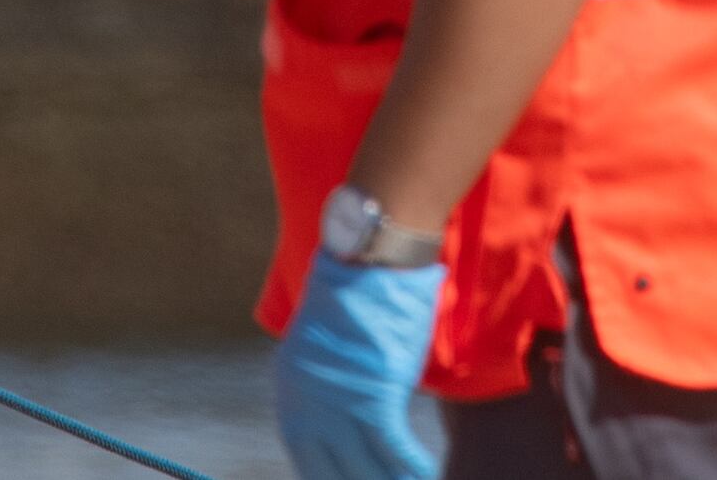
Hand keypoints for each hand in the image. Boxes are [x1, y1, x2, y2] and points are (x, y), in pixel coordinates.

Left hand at [272, 251, 440, 479]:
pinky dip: (411, 464)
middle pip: (332, 471)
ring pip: (365, 466)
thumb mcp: (327, 346)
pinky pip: (393, 446)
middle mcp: (308, 403)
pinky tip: (426, 475)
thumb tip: (350, 412)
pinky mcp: (374, 393)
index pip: (304, 456)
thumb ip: (332, 383)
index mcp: (290, 389)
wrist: (366, 258)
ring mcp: (339, 401)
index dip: (327, 479)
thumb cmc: (353, 292)